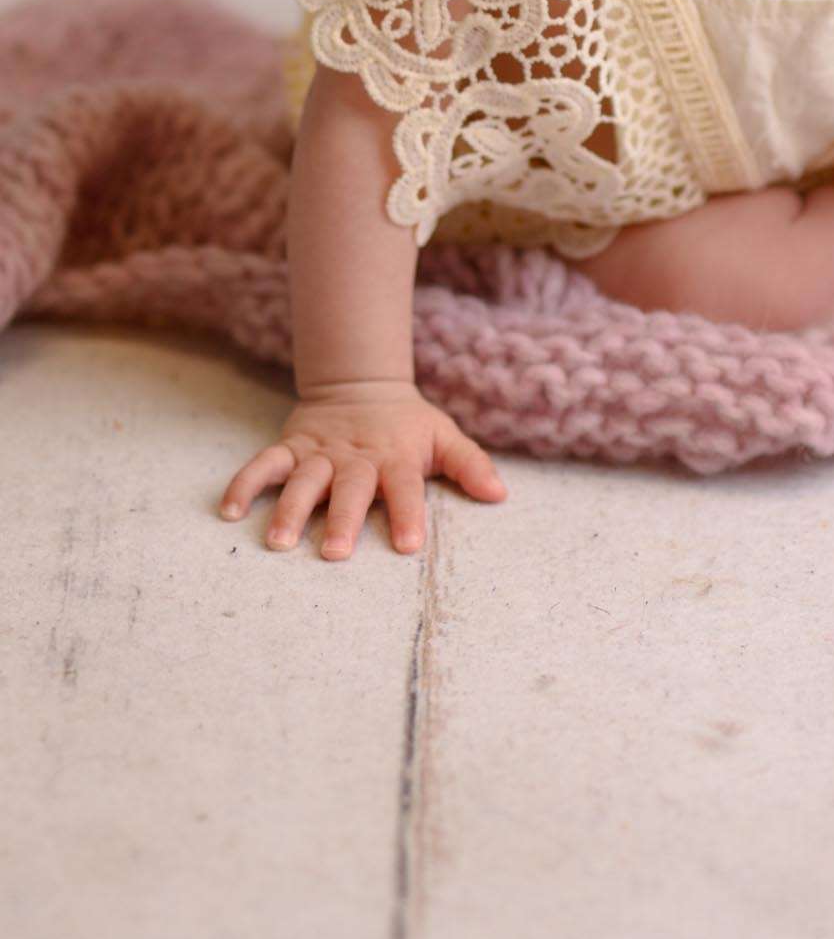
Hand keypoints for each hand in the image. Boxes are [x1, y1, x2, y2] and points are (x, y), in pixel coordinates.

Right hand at [217, 380, 507, 558]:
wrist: (363, 385)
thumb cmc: (409, 425)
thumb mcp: (444, 437)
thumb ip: (469, 465)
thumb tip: (500, 494)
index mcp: (396, 457)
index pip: (405, 487)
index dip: (408, 514)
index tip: (409, 546)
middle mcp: (357, 457)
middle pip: (350, 488)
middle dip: (343, 519)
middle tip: (335, 553)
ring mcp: (320, 452)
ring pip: (304, 479)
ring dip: (290, 509)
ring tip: (278, 542)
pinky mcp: (292, 447)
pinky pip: (264, 464)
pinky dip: (245, 483)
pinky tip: (228, 511)